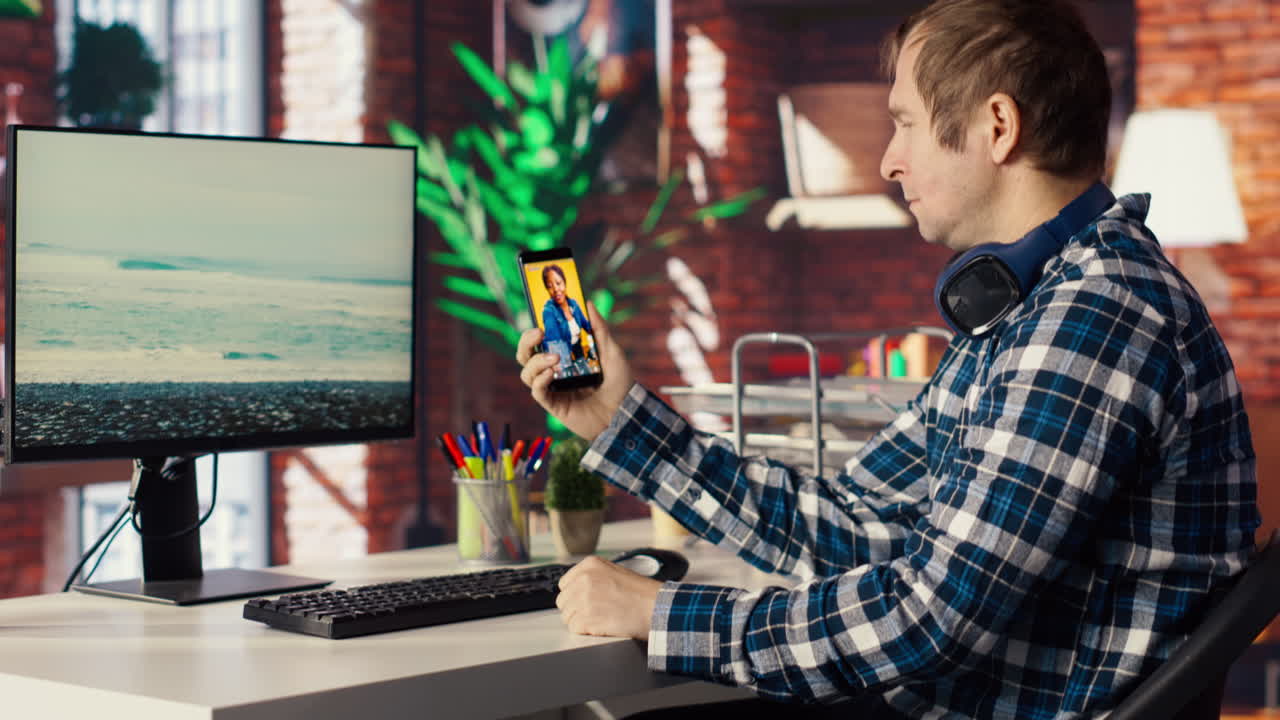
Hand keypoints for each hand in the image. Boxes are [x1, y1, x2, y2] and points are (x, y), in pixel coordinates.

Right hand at [517, 301, 633, 441]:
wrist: (625, 415)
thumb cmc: (620, 384)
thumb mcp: (612, 352)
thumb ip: (599, 329)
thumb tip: (588, 303)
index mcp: (566, 357)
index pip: (541, 341)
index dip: (535, 330)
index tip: (540, 319)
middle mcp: (555, 371)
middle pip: (526, 355)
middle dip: (526, 342)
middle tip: (538, 333)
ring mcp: (553, 388)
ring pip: (526, 372)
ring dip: (535, 362)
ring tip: (554, 359)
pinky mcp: (553, 405)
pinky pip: (536, 391)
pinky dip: (539, 380)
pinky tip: (551, 374)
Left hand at [555, 556, 662, 639]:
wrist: (657, 608)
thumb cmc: (643, 593)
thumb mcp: (615, 572)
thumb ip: (593, 577)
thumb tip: (576, 590)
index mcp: (590, 565)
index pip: (565, 584)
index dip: (575, 596)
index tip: (585, 601)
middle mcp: (584, 579)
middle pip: (563, 601)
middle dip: (576, 610)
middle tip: (595, 613)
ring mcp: (583, 599)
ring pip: (567, 617)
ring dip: (581, 621)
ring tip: (601, 620)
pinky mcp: (586, 618)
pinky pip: (574, 628)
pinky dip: (586, 631)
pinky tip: (602, 627)